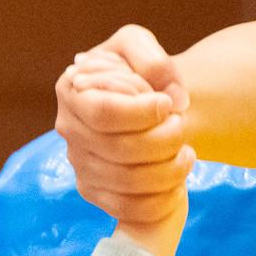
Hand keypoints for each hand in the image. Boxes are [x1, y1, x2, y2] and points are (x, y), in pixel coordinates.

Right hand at [58, 26, 189, 252]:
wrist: (147, 104)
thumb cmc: (140, 72)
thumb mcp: (139, 45)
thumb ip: (149, 57)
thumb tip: (166, 95)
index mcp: (72, 89)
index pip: (105, 114)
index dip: (143, 112)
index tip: (167, 103)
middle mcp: (69, 130)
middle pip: (119, 150)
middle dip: (164, 139)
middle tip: (181, 125)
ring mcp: (79, 165)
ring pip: (128, 183)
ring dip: (170, 169)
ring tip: (186, 151)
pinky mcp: (95, 193)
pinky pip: (130, 210)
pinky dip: (163, 199)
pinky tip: (178, 179)